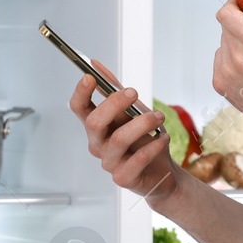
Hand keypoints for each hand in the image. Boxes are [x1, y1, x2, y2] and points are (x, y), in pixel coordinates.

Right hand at [69, 60, 176, 203]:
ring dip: (142, 123)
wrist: (162, 171)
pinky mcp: (123, 178)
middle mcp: (98, 144)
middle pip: (95, 122)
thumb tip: (96, 65)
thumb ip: (115, 90)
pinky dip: (153, 145)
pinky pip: (137, 159)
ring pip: (118, 139)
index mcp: (97, 126)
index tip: (90, 76)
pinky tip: (163, 138)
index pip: (79, 108)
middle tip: (134, 93)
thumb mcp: (132, 111)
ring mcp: (109, 162)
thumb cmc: (145, 139)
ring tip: (159, 117)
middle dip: (114, 104)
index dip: (81, 92)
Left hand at [212, 0, 242, 139]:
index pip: (226, 13)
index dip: (232, 2)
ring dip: (234, 38)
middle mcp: (237, 60)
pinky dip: (230, 56)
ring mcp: (225, 73)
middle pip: (225, 26)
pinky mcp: (220, 84)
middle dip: (238, 20)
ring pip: (222, 42)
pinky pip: (219, 59)